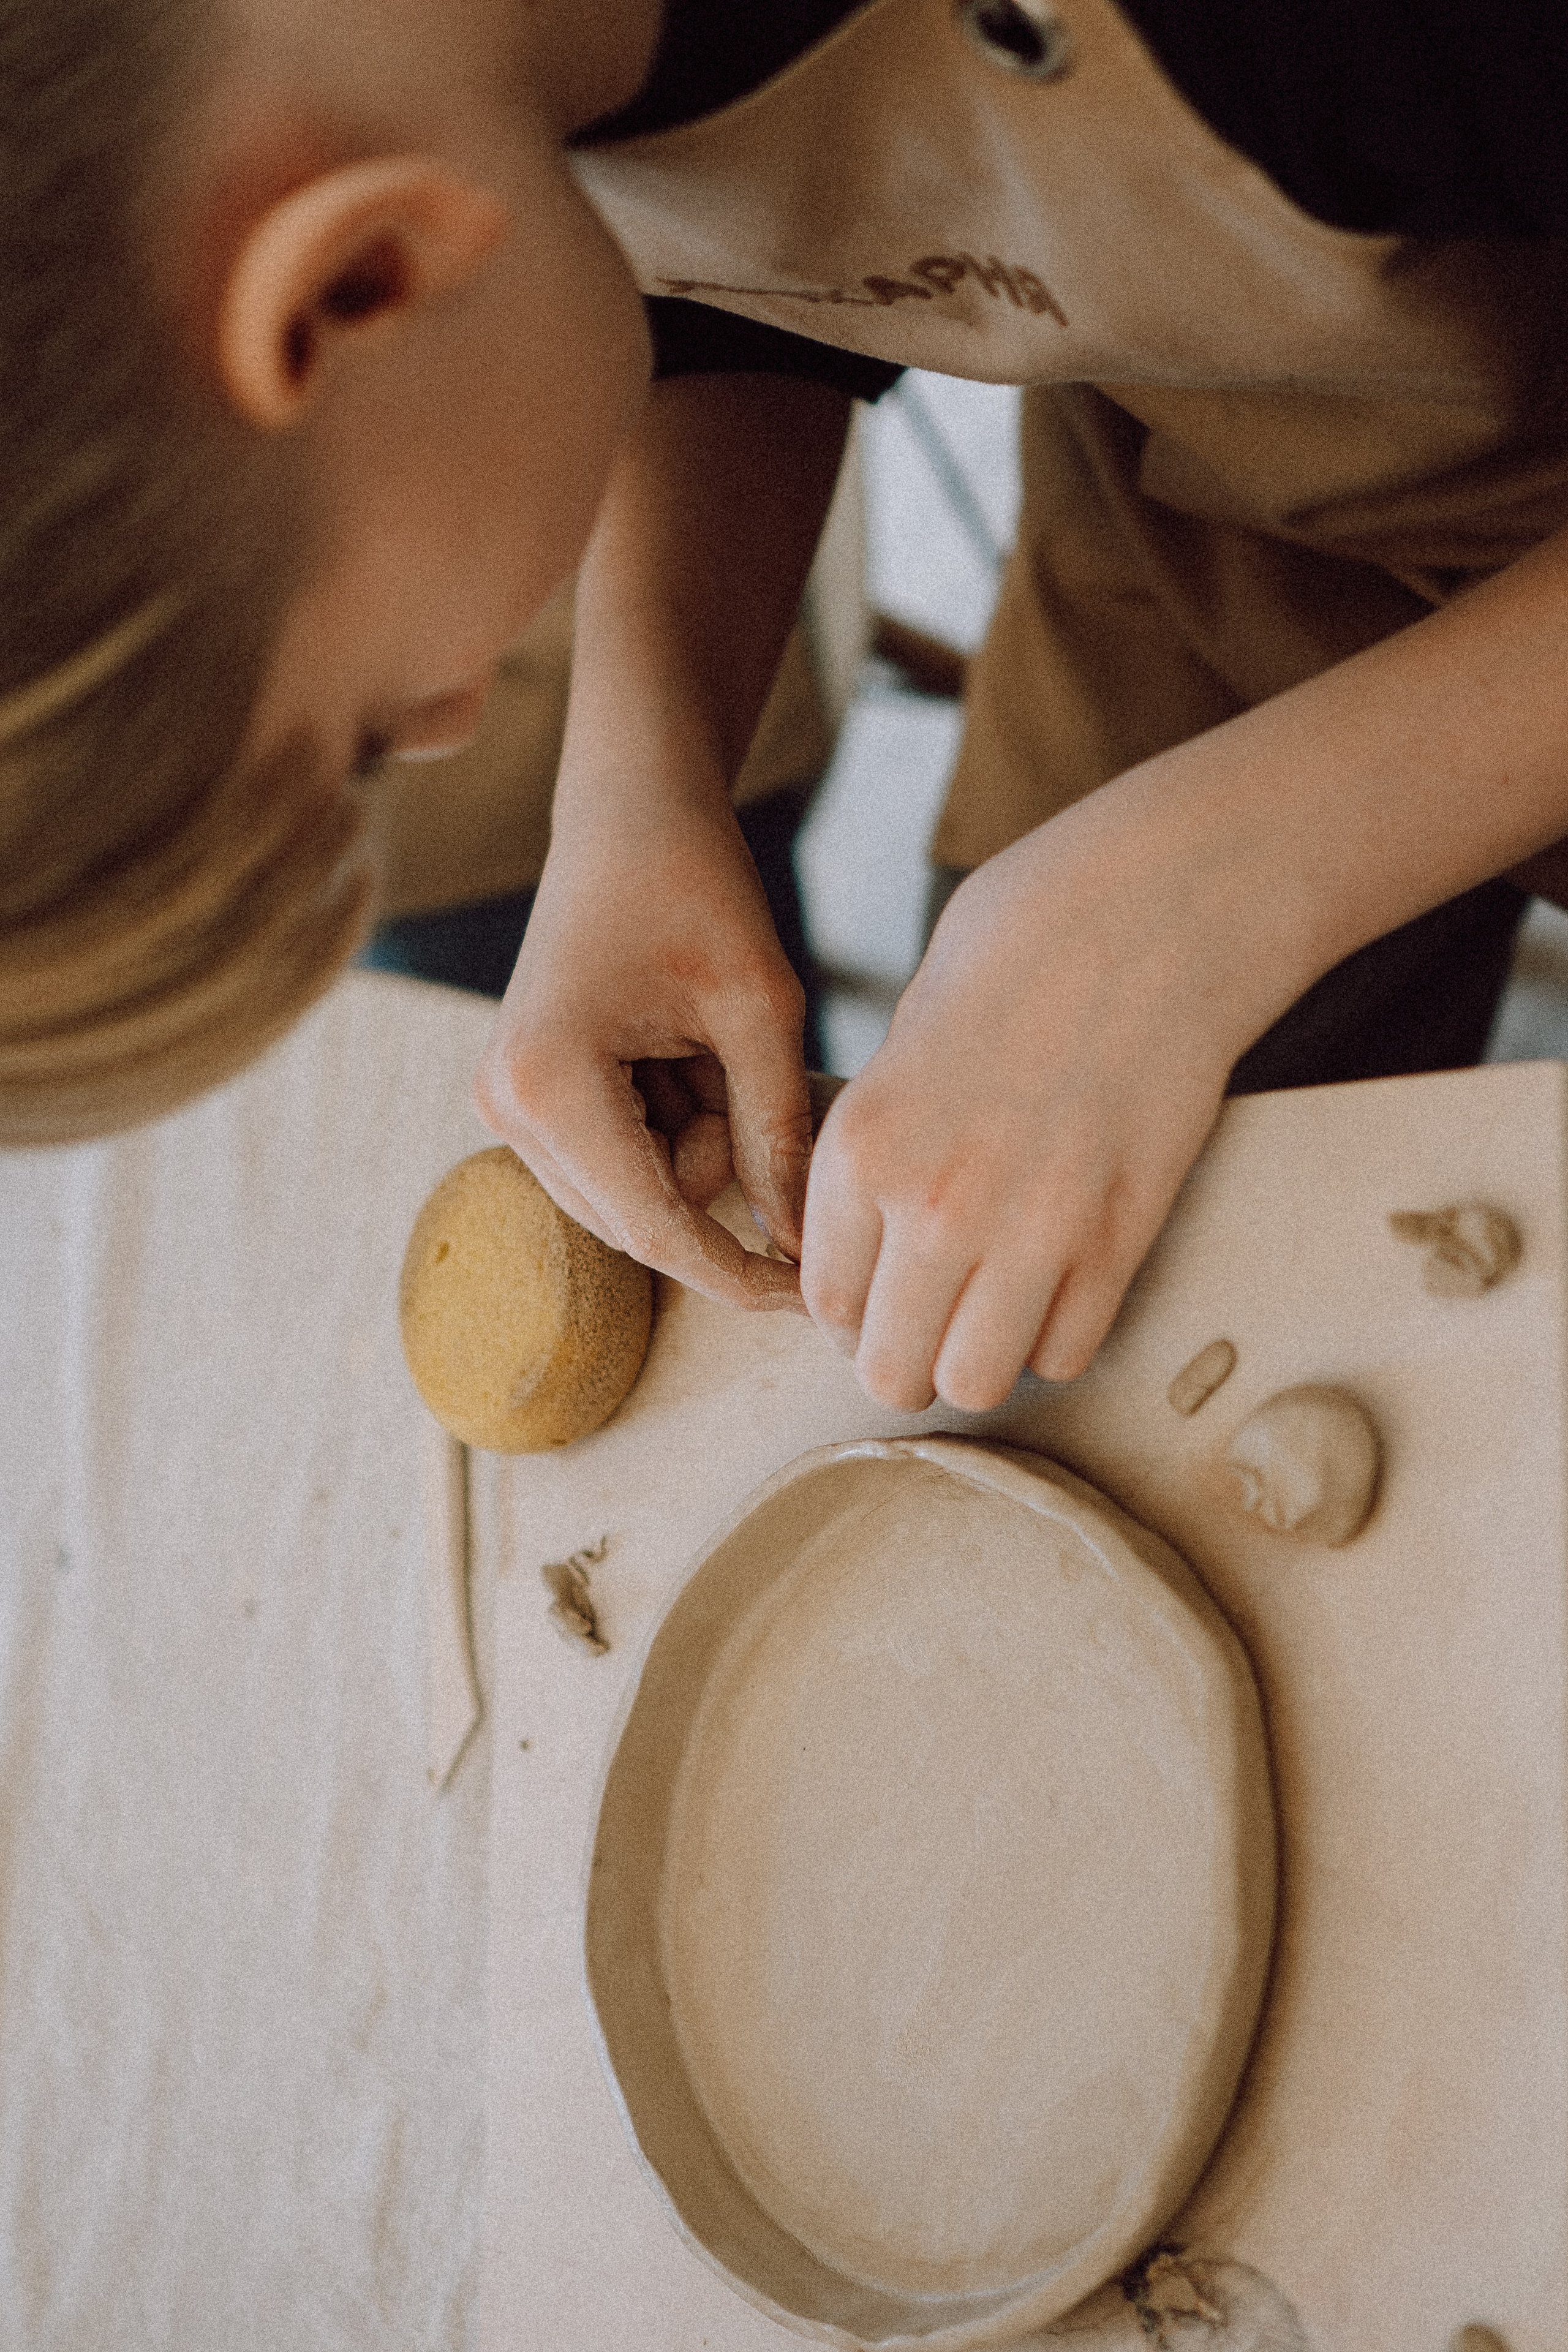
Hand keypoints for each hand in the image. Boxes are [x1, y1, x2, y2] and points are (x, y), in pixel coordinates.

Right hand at [472, 791, 812, 1309]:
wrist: (628, 808)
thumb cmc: (695, 885)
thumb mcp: (760, 1007)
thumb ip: (778, 1132)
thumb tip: (800, 1246)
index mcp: (549, 1084)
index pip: (654, 1227)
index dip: (737, 1273)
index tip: (810, 1301)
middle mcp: (507, 1107)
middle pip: (642, 1217)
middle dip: (716, 1168)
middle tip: (748, 1067)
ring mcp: (508, 1105)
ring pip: (636, 1192)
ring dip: (696, 1140)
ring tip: (707, 1039)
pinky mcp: (527, 1098)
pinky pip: (621, 1157)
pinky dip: (672, 1122)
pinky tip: (681, 1047)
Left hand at [800, 809, 1246, 1407]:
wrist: (1155, 912)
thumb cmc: (1026, 946)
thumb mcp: (907, 1032)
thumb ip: (881, 1139)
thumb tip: (872, 1225)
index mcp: (861, 1146)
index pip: (824, 1299)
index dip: (850, 1313)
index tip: (877, 1297)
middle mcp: (934, 1206)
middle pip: (891, 1369)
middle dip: (905, 1356)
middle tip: (932, 1319)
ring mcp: (1031, 1232)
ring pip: (977, 1383)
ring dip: (979, 1358)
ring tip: (994, 1309)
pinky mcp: (1120, 1239)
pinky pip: (1068, 1353)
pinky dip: (1057, 1335)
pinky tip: (1059, 1281)